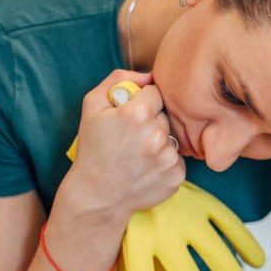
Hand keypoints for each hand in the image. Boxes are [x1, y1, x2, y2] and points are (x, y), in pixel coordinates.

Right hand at [61, 71, 183, 220]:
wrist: (97, 196)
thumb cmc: (93, 148)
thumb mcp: (92, 105)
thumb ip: (118, 80)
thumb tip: (149, 75)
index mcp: (137, 114)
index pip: (156, 92)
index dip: (143, 103)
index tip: (131, 115)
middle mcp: (157, 135)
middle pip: (167, 115)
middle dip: (152, 122)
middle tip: (131, 138)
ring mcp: (168, 158)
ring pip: (173, 138)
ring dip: (160, 143)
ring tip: (138, 155)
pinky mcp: (177, 177)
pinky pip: (178, 159)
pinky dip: (165, 163)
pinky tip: (146, 169)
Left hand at [122, 181, 265, 270]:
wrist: (132, 157)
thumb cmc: (126, 212)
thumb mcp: (122, 242)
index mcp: (134, 239)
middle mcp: (161, 227)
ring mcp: (184, 212)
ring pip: (214, 252)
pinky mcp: (200, 199)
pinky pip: (227, 222)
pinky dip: (245, 242)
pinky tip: (258, 262)